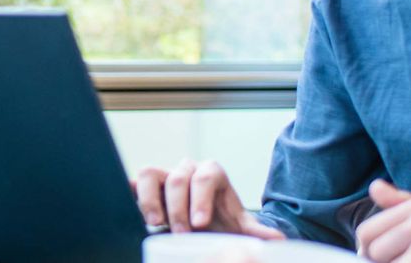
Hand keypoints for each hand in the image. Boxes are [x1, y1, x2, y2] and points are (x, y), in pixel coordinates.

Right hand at [132, 158, 284, 238]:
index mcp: (212, 173)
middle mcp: (187, 170)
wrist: (202, 223)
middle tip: (182, 233)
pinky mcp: (145, 187)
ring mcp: (164, 176)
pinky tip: (135, 214)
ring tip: (155, 223)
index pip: (206, 176)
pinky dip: (132, 195)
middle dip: (178, 208)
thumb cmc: (219, 221)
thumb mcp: (237, 226)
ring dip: (150, 200)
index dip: (201, 199)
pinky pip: (134, 183)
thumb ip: (254, 231)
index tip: (200, 223)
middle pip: (178, 179)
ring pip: (150, 173)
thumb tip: (277, 241)